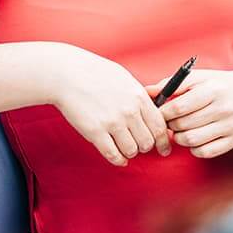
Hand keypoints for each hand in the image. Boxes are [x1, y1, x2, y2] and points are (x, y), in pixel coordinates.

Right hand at [49, 45, 170, 166]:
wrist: (69, 74)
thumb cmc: (97, 73)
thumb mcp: (126, 80)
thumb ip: (141, 97)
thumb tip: (155, 112)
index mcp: (139, 97)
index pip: (159, 126)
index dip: (164, 140)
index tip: (163, 148)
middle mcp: (129, 111)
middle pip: (147, 141)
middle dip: (146, 146)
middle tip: (140, 145)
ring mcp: (112, 123)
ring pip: (132, 150)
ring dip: (131, 152)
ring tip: (126, 147)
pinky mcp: (95, 132)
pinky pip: (113, 155)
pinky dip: (118, 159)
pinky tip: (118, 156)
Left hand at [147, 69, 232, 158]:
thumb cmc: (220, 85)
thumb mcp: (199, 77)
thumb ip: (172, 84)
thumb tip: (147, 92)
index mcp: (213, 90)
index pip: (178, 107)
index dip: (163, 112)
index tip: (159, 112)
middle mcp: (223, 108)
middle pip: (183, 125)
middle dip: (170, 125)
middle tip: (169, 121)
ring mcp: (230, 126)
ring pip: (191, 141)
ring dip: (179, 138)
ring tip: (180, 129)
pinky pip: (205, 152)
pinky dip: (194, 148)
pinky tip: (194, 138)